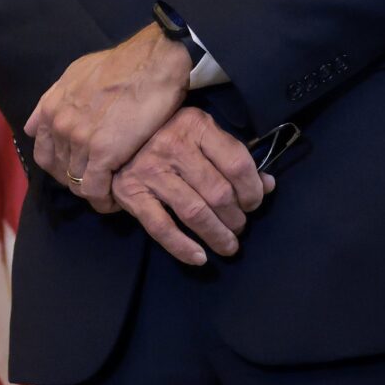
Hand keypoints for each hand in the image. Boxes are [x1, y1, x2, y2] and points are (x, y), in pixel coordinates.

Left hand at [24, 23, 190, 210]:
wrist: (152, 62)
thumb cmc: (121, 65)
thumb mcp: (75, 74)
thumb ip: (53, 100)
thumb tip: (38, 122)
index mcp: (51, 108)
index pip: (44, 154)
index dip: (60, 167)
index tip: (79, 170)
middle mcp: (60, 125)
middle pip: (59, 171)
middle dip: (77, 181)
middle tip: (98, 184)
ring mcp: (79, 140)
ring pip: (76, 183)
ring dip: (92, 192)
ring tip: (110, 193)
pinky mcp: (104, 152)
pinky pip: (95, 189)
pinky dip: (104, 201)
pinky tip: (116, 201)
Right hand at [113, 107, 272, 264]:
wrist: (115, 136)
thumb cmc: (168, 135)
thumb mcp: (203, 135)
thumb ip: (233, 157)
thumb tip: (268, 184)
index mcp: (196, 126)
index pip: (237, 164)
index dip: (253, 191)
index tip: (254, 204)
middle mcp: (172, 145)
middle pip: (219, 193)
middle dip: (236, 218)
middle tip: (239, 227)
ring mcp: (149, 170)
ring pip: (195, 213)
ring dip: (217, 236)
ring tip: (227, 245)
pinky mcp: (131, 192)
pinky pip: (162, 227)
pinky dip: (182, 247)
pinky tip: (199, 258)